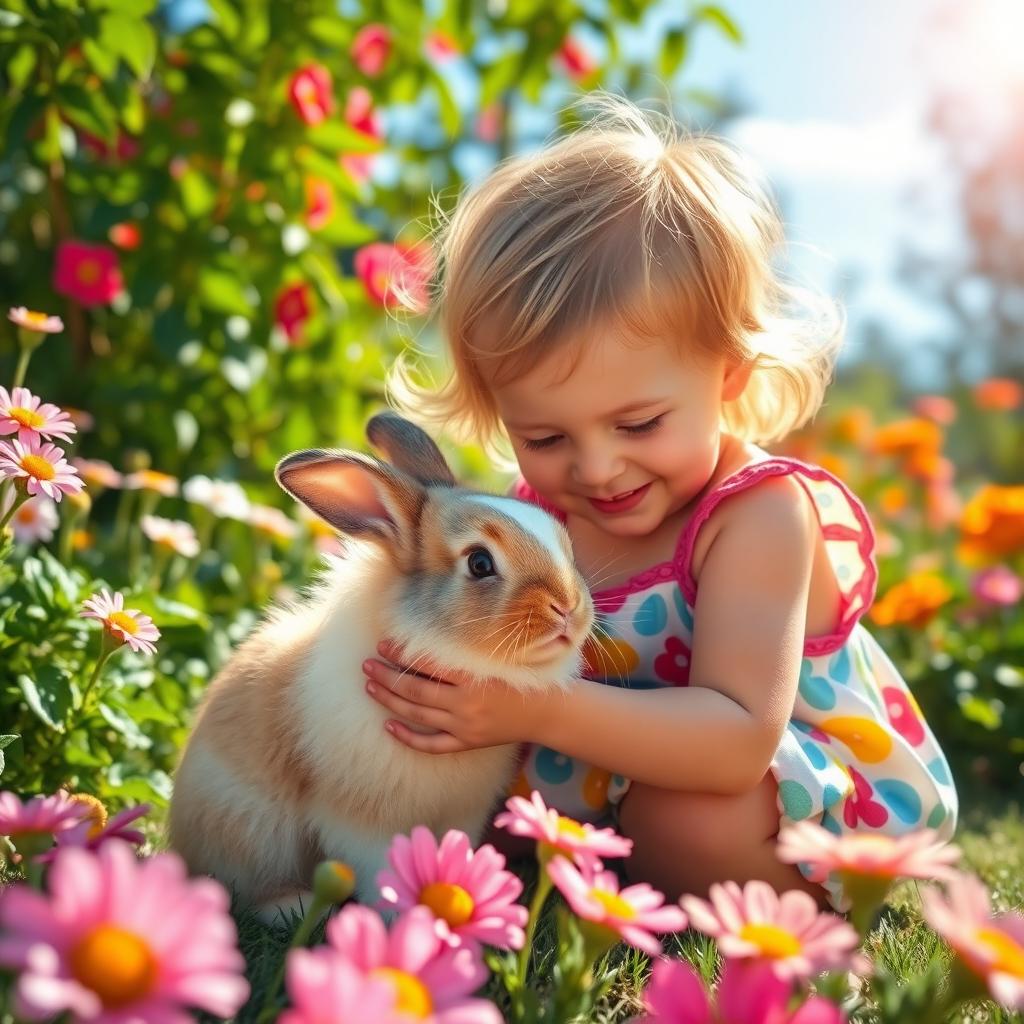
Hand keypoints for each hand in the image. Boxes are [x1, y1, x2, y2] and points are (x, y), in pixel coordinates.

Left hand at [362, 639, 549, 753]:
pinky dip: (408, 737)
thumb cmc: (523, 677)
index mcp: (473, 678)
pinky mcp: (467, 742)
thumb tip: (431, 638)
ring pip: (417, 715)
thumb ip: (466, 653)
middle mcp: (465, 703)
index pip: (427, 665)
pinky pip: (431, 744)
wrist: (546, 711)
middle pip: (414, 690)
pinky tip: (388, 726)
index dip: (402, 654)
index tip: (384, 644)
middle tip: (367, 665)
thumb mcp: (497, 659)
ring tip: (370, 686)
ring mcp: (464, 726)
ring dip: (390, 700)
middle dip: (387, 676)